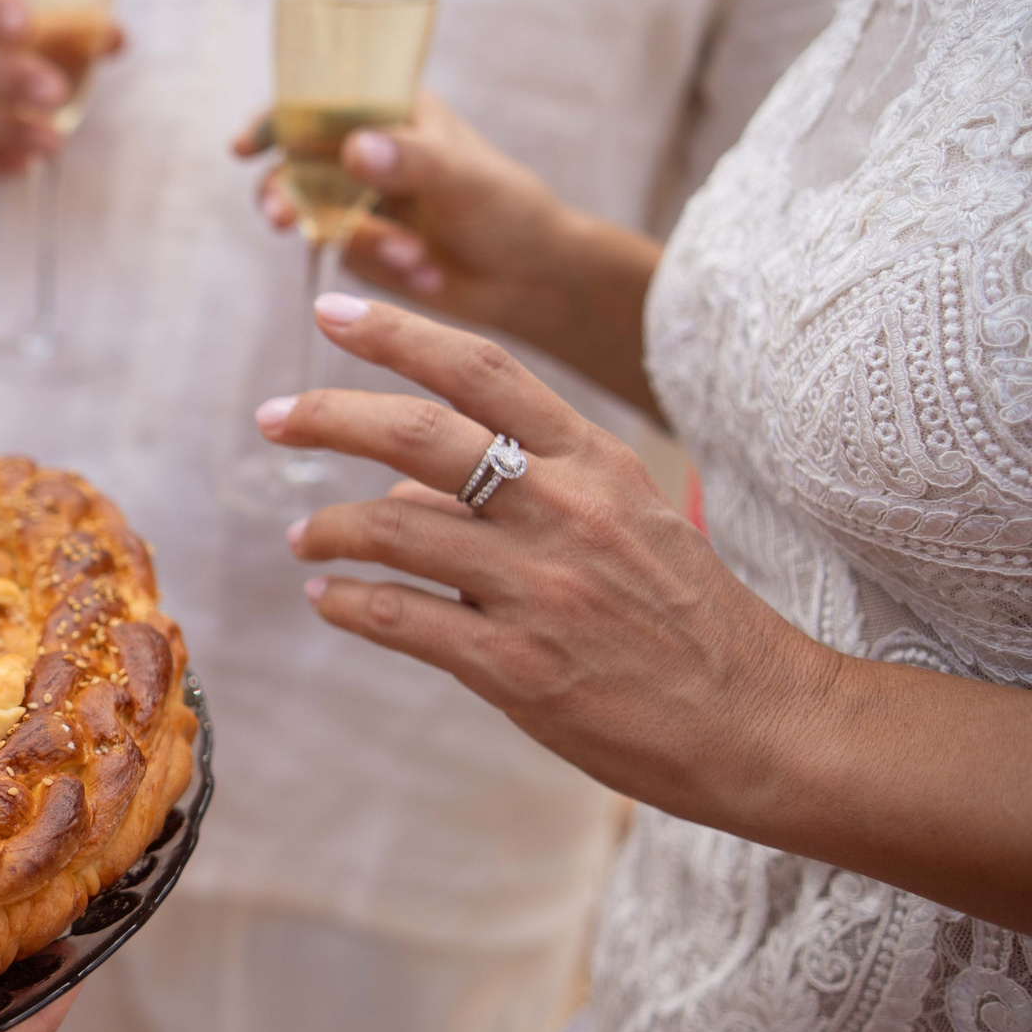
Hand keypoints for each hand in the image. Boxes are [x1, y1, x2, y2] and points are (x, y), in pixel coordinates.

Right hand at [235, 93, 663, 412]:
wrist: (528, 278)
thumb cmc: (507, 208)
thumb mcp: (463, 176)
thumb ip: (410, 159)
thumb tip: (353, 149)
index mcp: (388, 112)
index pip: (315, 102)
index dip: (273, 120)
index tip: (245, 147)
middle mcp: (363, 152)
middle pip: (293, 162)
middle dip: (285, 193)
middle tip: (282, 218)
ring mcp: (355, 202)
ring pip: (311, 214)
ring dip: (354, 239)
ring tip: (408, 257)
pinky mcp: (356, 247)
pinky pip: (338, 254)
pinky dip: (378, 265)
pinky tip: (425, 272)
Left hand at [257, 295, 825, 832]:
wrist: (757, 719)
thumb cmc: (684, 615)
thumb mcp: (625, 518)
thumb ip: (524, 488)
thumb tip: (404, 490)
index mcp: (594, 461)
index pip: (482, 370)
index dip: (399, 334)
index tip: (332, 312)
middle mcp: (564, 510)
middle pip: (417, 435)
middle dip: (328, 416)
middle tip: (273, 418)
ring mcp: (539, 589)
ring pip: (394, 528)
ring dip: (330, 528)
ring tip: (305, 537)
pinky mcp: (517, 668)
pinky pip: (400, 619)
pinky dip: (348, 603)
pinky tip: (328, 599)